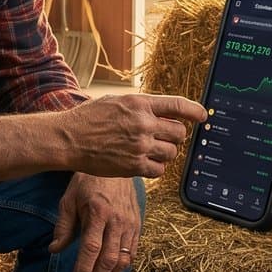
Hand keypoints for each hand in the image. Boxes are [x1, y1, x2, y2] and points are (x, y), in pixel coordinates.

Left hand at [50, 174, 139, 271]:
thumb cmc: (88, 183)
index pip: (92, 247)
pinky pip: (132, 253)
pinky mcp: (138, 226)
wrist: (115, 167)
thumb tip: (54, 250)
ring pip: (124, 259)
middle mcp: (117, 221)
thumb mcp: (69, 200)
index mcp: (99, 212)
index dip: (85, 267)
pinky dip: (121, 267)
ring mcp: (130, 224)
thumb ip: (63, 226)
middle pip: (109, 258)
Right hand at [60, 94, 204, 178]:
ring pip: (171, 153)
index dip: (195, 111)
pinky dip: (156, 168)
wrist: (69, 139)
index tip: (203, 116)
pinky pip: (159, 170)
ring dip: (165, 153)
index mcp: (139, 104)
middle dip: (176, 136)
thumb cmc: (88, 118)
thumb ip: (139, 106)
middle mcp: (143, 124)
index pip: (177, 106)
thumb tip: (163, 113)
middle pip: (179, 133)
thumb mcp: (115, 101)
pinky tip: (144, 163)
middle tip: (165, 138)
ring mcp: (140, 146)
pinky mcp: (134, 166)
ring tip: (151, 150)